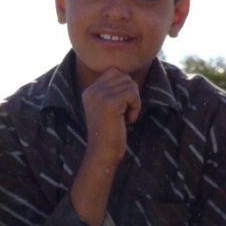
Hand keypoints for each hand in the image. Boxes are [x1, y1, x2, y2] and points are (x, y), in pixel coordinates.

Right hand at [72, 69, 140, 225]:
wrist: (103, 153)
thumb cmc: (110, 133)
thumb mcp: (107, 108)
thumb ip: (113, 91)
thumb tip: (129, 77)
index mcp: (89, 91)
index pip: (114, 72)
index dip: (125, 87)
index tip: (122, 106)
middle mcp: (92, 90)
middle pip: (123, 76)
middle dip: (131, 93)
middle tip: (126, 112)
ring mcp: (99, 95)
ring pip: (130, 84)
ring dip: (134, 100)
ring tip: (127, 116)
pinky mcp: (110, 102)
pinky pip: (133, 93)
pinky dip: (136, 106)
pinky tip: (129, 120)